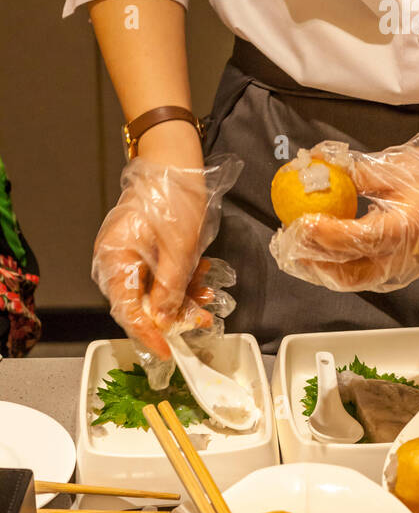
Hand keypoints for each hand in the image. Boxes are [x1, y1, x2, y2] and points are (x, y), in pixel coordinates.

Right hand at [91, 153, 242, 382]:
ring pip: (155, 288)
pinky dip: (181, 277)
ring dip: (183, 295)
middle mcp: (116, 259)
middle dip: (174, 313)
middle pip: (141, 302)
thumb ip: (170, 287)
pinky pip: (160, 271)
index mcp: (115, 259)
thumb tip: (165, 318)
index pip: (127, 311)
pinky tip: (203, 274)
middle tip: (203, 318)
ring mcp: (130, 252)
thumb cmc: (172, 196)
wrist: (174, 160)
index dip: (149, 334)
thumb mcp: (179, 247)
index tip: (169, 351)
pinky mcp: (145, 246)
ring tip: (209, 295)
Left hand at [269, 106, 418, 292]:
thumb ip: (355, 173)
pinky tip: (313, 251)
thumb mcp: (394, 165)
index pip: (360, 239)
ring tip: (291, 249)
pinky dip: (332, 267)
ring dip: (317, 269)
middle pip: (350, 273)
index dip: (326, 235)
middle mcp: (405, 255)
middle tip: (285, 241)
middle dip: (312, 260)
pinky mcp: (396, 268)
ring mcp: (402, 268)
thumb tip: (314, 168)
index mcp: (409, 227)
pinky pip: (358, 275)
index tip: (300, 222)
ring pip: (351, 280)